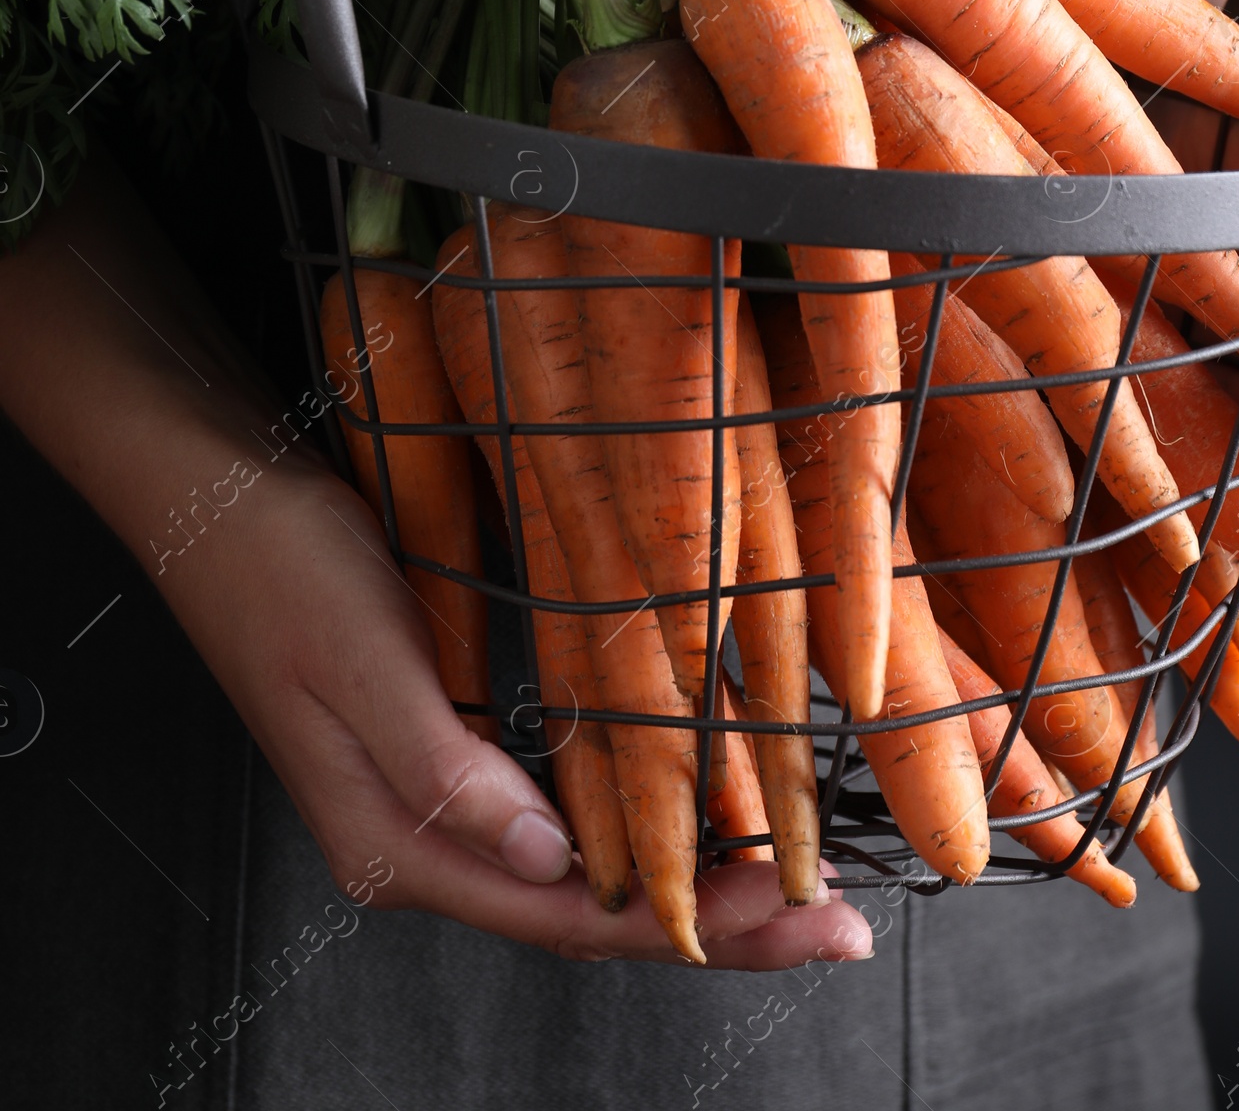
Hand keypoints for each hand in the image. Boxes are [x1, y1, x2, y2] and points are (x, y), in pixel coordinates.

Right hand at [0, 173, 872, 969]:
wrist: (215, 499)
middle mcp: (424, 844)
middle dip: (719, 927)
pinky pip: (565, 817)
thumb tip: (545, 861)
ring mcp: (439, 803)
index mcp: (400, 843)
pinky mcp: (451, 750)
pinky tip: (702, 810)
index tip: (795, 914)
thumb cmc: (282, 566)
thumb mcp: (361, 658)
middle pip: (591, 916)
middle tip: (835, 924)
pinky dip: (642, 826)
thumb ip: (445, 769)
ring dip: (689, 884)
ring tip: (794, 884)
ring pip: (585, 876)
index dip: (692, 927)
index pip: (571, 919)